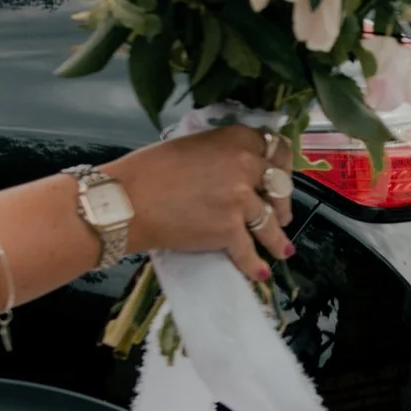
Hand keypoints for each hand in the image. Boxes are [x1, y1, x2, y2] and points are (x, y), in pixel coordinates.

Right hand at [111, 126, 292, 288]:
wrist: (127, 200)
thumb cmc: (149, 170)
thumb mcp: (193, 145)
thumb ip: (222, 153)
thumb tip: (236, 165)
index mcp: (237, 139)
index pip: (276, 150)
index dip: (283, 168)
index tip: (282, 180)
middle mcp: (245, 165)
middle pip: (279, 186)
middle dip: (283, 204)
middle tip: (282, 215)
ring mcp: (241, 198)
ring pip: (270, 222)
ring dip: (276, 239)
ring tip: (282, 249)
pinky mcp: (230, 229)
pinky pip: (249, 251)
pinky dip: (254, 264)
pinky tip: (260, 272)